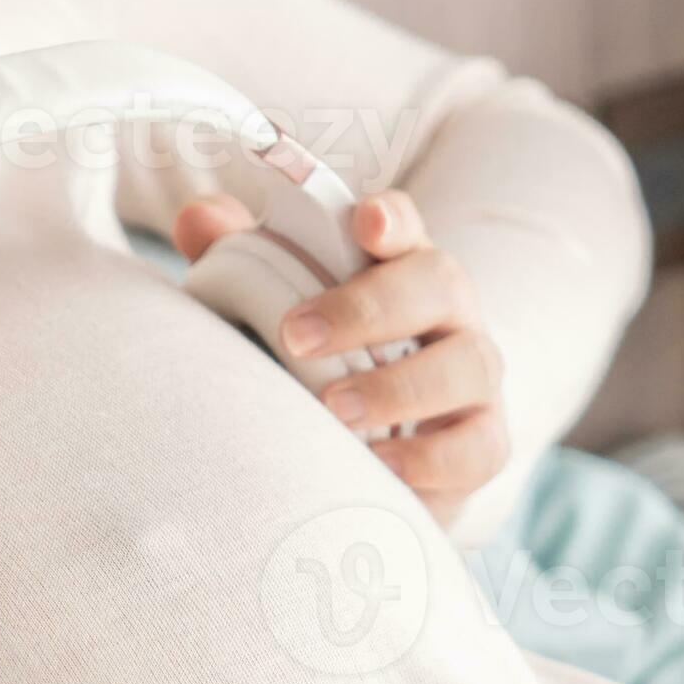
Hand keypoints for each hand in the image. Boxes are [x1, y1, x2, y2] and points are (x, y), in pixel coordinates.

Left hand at [174, 189, 512, 528]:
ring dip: (400, 386)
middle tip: (295, 336)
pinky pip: (478, 446)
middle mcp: (448, 313)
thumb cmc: (319, 365)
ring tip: (334, 409)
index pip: (405, 225)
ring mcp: (474, 376)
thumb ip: (236, 259)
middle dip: (369, 307)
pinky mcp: (484, 441)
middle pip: (440, 283)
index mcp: (399, 266)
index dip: (390, 219)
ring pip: (470, 364)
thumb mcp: (274, 308)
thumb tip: (199, 221)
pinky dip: (432, 456)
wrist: (377, 455)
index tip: (364, 222)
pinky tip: (380, 464)